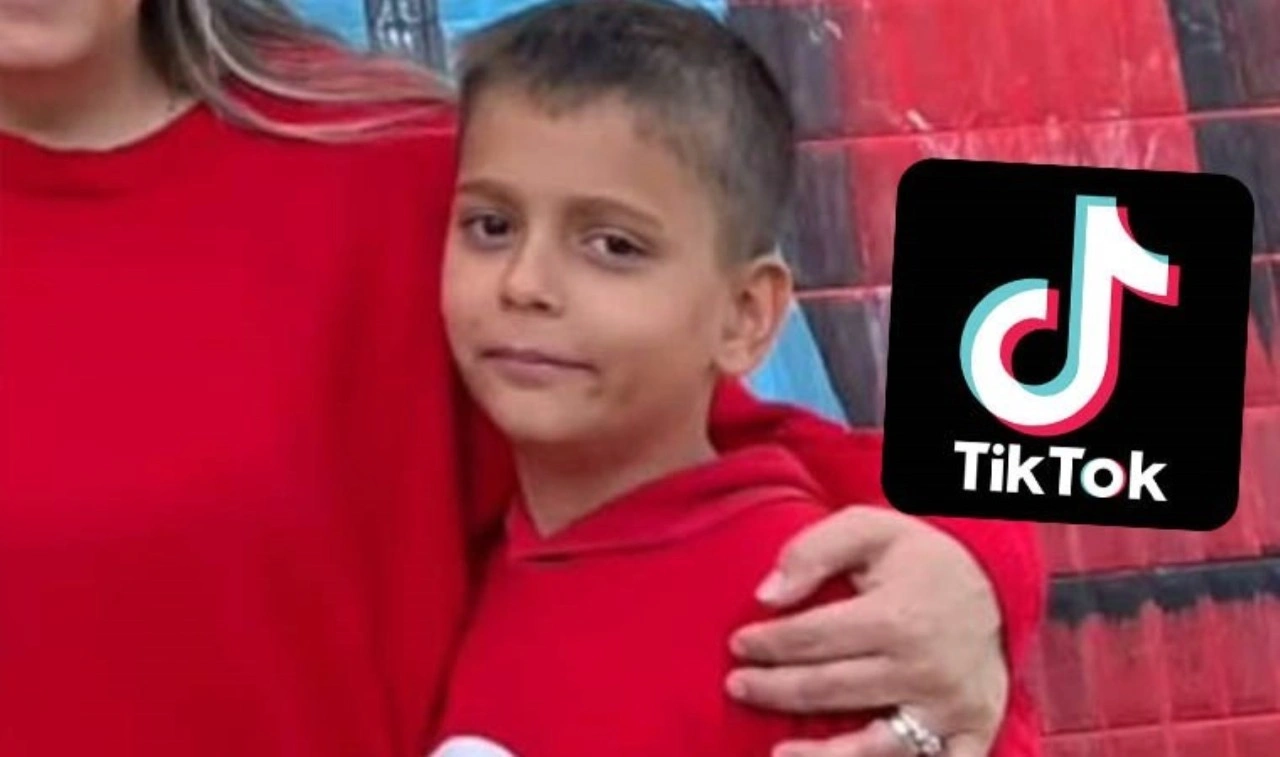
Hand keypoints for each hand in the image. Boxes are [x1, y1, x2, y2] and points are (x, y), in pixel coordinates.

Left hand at [725, 506, 1007, 756]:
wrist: (998, 581)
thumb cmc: (922, 558)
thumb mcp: (869, 529)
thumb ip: (813, 552)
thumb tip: (766, 595)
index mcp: (896, 618)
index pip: (813, 638)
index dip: (769, 643)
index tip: (739, 644)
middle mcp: (923, 669)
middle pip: (830, 689)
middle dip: (775, 689)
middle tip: (738, 685)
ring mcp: (949, 709)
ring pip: (872, 746)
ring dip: (820, 755)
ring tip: (778, 753)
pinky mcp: (970, 732)